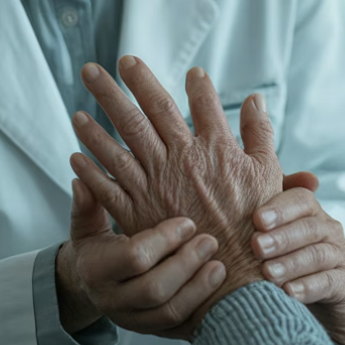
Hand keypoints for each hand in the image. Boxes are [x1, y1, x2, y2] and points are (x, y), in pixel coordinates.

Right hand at [55, 177, 225, 339]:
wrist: (93, 288)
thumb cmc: (97, 247)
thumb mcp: (86, 226)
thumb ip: (87, 205)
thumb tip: (81, 182)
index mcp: (97, 270)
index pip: (134, 257)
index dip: (164, 239)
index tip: (187, 222)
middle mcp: (113, 300)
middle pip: (154, 290)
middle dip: (186, 264)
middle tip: (210, 241)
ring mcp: (133, 320)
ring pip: (169, 312)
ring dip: (198, 288)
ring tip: (219, 265)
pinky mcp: (151, 331)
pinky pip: (178, 325)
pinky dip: (200, 307)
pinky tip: (215, 285)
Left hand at [70, 59, 283, 320]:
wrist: (234, 276)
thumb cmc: (258, 225)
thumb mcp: (269, 173)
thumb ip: (261, 132)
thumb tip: (256, 98)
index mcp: (214, 148)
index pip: (202, 103)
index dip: (197, 84)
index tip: (190, 70)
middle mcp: (181, 159)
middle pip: (149, 112)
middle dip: (125, 85)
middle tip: (101, 68)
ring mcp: (156, 184)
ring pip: (120, 144)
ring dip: (96, 123)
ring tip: (78, 105)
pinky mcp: (138, 213)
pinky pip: (108, 186)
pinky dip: (91, 168)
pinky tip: (75, 154)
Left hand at [253, 184, 344, 344]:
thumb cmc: (306, 268)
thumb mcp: (285, 244)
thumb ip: (262, 223)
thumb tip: (229, 203)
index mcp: (312, 215)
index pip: (300, 199)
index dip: (279, 207)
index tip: (255, 219)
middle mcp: (328, 231)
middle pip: (308, 225)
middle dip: (280, 234)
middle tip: (256, 245)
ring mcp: (340, 257)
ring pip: (317, 253)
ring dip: (291, 262)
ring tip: (267, 273)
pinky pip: (329, 282)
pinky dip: (309, 286)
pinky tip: (290, 293)